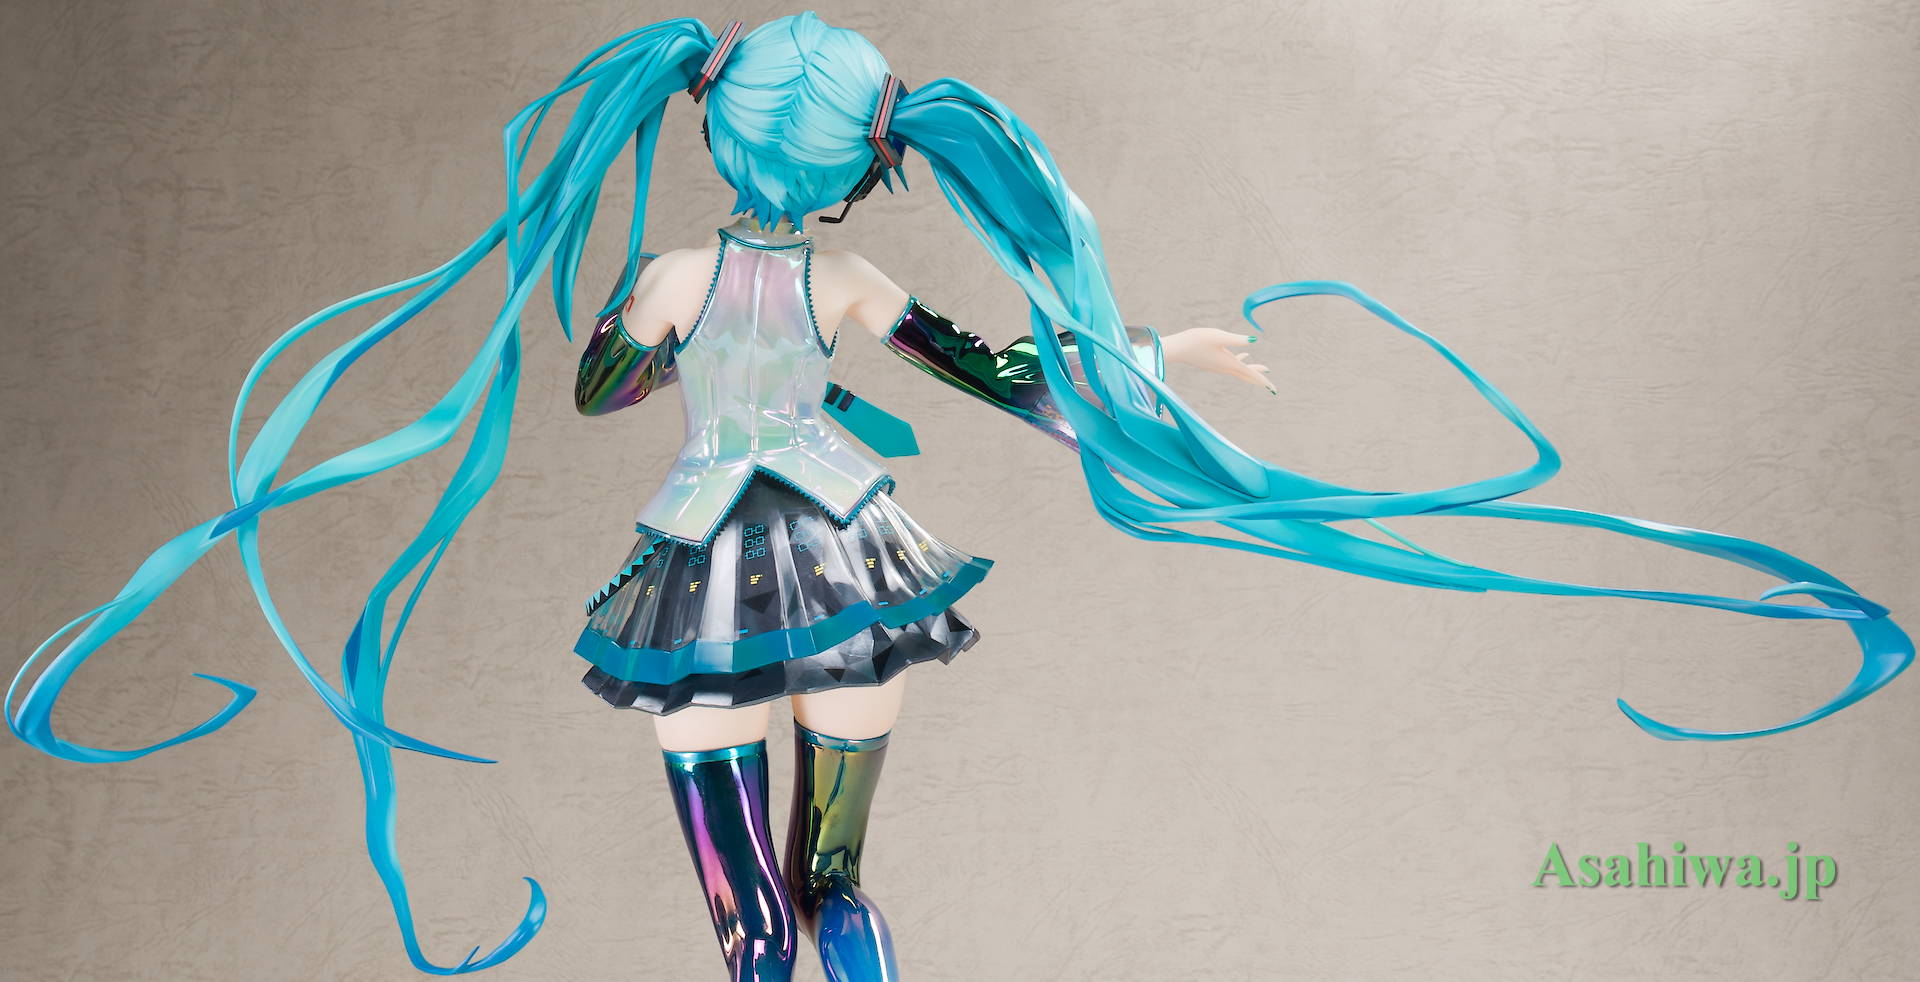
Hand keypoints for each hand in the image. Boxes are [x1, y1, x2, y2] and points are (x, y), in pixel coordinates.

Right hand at [1160, 327, 1275, 393]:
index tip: (1274, 391)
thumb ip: (1236, 339)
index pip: (1250, 374)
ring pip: (1240, 370)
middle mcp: (1225, 368)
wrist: (1177, 348)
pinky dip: (1241, 362)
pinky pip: (1232, 365)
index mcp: (1229, 363)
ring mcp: (1218, 366)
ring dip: (1252, 370)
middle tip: (1272, 388)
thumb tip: (1254, 340)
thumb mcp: (1218, 336)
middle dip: (1260, 379)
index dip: (1263, 381)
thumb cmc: (1196, 340)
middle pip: (1247, 375)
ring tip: (1263, 369)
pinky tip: (1244, 355)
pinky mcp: (1213, 362)